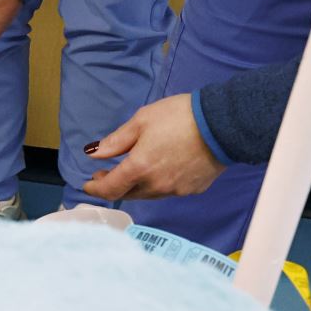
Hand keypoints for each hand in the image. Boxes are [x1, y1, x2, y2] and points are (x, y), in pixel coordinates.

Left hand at [80, 94, 225, 201]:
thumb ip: (115, 142)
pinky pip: (168, 191)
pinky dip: (158, 183)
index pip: (110, 189)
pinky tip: (162, 168)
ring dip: (136, 185)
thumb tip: (93, 154)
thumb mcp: (141, 121)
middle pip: (128, 194)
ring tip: (133, 169)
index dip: (95, 188)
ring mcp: (176, 190)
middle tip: (107, 172)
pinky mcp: (193, 189)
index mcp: (139, 168)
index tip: (88, 183)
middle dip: (114, 185)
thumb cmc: (179, 117)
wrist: (222, 123)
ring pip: (148, 194)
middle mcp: (156, 186)